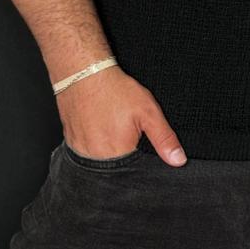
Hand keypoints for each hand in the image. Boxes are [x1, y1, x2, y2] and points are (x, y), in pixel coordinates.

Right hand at [57, 64, 187, 166]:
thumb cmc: (114, 90)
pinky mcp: (71, 143)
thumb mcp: (148, 111)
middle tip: (125, 136)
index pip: (134, 175)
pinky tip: (99, 132)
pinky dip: (94, 148)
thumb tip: (178, 161)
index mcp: (118, 155)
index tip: (142, 154)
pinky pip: (86, 155)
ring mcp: (81, 152)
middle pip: (115, 172)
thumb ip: (164, 138)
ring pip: (99, 165)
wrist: (82, 73)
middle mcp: (96, 159)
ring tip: (111, 132)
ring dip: (108, 155)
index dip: (140, 167)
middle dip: (124, 161)